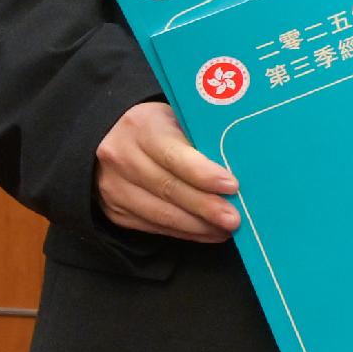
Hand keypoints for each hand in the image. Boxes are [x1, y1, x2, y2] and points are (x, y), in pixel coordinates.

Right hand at [96, 99, 238, 241]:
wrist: (112, 137)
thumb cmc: (159, 127)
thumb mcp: (177, 119)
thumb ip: (201, 139)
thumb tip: (240, 166)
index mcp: (142, 127)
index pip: (174, 156)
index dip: (204, 174)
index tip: (232, 187)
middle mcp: (122, 157)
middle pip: (169, 188)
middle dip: (206, 207)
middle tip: (234, 218)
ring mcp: (115, 186)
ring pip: (161, 212)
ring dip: (198, 225)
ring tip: (226, 229)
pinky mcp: (115, 209)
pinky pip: (154, 226)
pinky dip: (185, 232)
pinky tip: (208, 232)